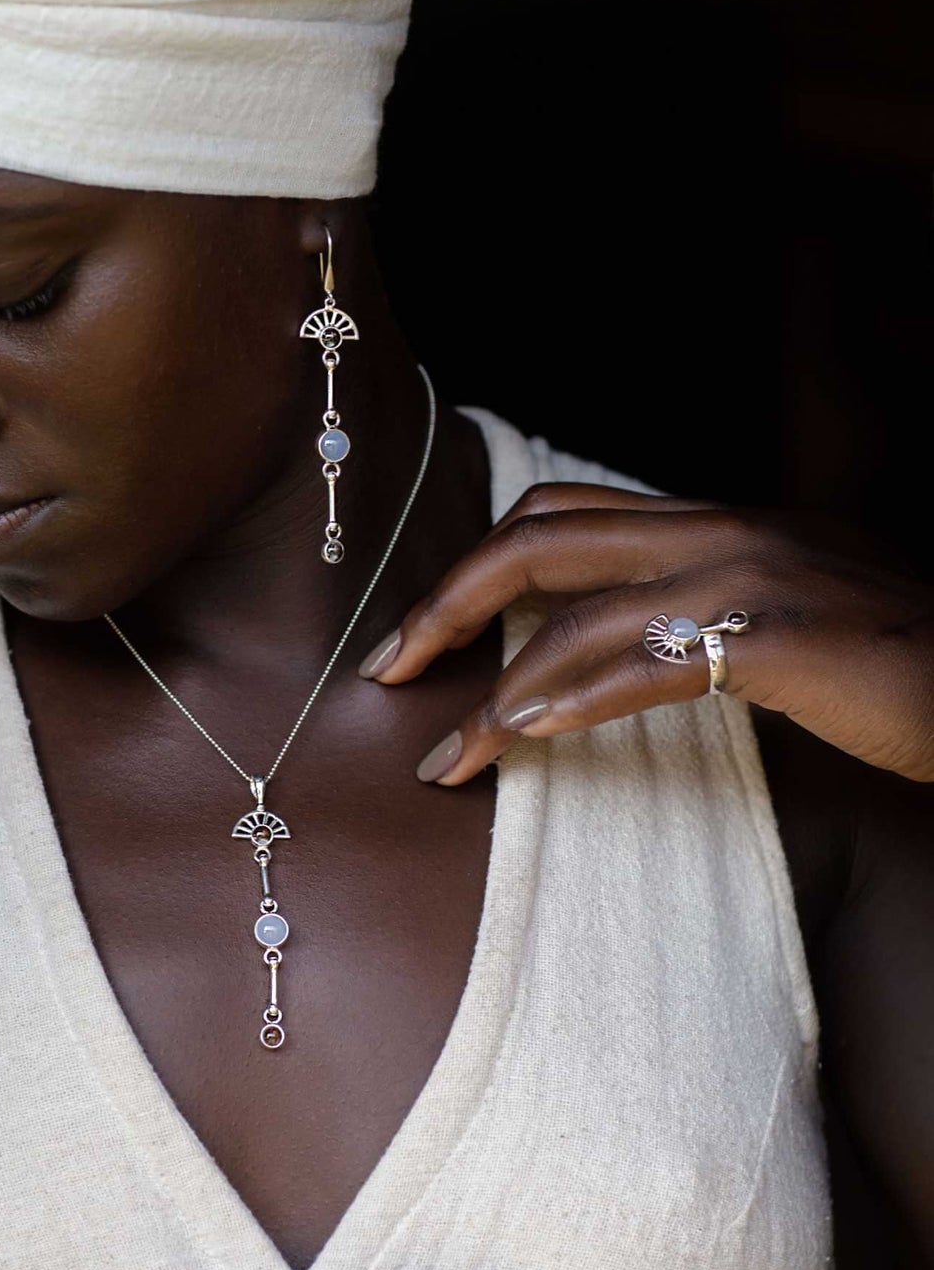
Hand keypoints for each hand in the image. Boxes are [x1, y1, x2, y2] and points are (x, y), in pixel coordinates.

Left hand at [359, 483, 933, 785]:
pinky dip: (572, 699)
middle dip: (447, 602)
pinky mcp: (780, 635)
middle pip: (537, 537)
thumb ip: (688, 613)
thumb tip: (593, 651)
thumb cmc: (892, 660)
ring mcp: (750, 573)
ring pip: (577, 612)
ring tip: (448, 754)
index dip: (473, 567)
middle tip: (387, 669)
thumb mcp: (773, 616)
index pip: (557, 514)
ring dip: (496, 688)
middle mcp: (719, 528)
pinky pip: (646, 664)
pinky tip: (523, 739)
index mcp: (710, 519)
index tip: (420, 634)